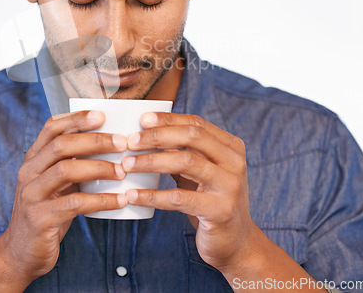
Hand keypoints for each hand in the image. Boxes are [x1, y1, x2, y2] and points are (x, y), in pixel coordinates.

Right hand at [0, 110, 127, 284]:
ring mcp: (31, 195)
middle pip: (61, 145)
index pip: (51, 127)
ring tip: (123, 171)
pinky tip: (120, 200)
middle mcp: (28, 172)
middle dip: (94, 140)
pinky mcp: (40, 219)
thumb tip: (111, 144)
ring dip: (99, 168)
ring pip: (66, 170)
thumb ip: (72, 163)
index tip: (102, 114)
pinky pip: (75, 204)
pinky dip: (101, 200)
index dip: (76, 117)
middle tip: (122, 143)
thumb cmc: (47, 212)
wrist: (20, 253)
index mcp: (33, 159)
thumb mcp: (55, 183)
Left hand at [122, 112, 256, 272]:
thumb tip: (144, 133)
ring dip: (150, 161)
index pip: (196, 123)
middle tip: (130, 142)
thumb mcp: (200, 172)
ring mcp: (230, 186)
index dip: (168, 119)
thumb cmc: (209, 200)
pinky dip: (152, 196)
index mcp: (231, 146)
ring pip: (185, 162)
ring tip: (126, 165)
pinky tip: (133, 195)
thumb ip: (182, 151)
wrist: (236, 243)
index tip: (141, 120)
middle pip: (191, 136)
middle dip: (157, 136)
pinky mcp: (220, 210)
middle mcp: (234, 162)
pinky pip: (178, 198)